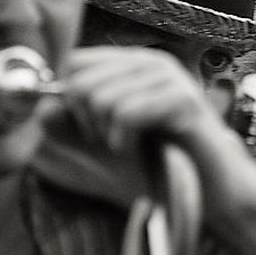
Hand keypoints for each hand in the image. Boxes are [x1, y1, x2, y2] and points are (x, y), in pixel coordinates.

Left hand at [58, 45, 224, 154]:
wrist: (212, 193)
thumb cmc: (160, 168)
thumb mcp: (104, 148)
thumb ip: (71, 129)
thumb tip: (44, 107)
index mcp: (135, 65)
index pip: (75, 61)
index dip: (70, 99)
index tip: (89, 127)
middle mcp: (153, 63)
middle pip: (81, 81)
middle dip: (85, 122)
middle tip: (110, 142)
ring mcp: (171, 79)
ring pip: (100, 98)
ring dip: (106, 135)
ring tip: (127, 147)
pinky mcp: (183, 101)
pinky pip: (126, 112)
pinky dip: (123, 140)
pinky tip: (137, 149)